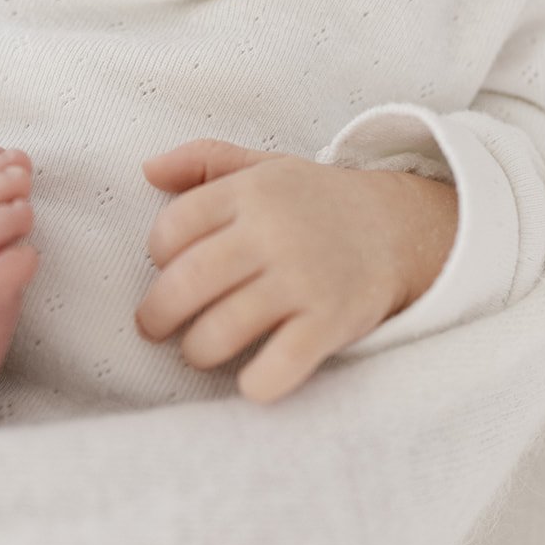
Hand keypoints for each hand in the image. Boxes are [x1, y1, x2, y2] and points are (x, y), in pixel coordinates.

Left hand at [135, 139, 456, 403]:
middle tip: (154, 326)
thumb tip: (147, 169)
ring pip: (221, 330)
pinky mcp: (330, 323)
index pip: (173, 227)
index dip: (158, 254)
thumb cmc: (313, 202)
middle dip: (157, 314)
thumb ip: (204, 160)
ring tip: (198, 350)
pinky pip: (279, 366)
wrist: (397, 226)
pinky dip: (255, 383)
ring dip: (196, 350)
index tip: (167, 267)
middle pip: (187, 282)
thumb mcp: (263, 167)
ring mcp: (303, 279)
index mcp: (251, 192)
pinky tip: (249, 380)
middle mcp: (273, 233)